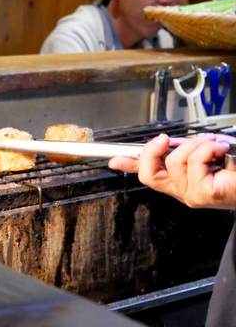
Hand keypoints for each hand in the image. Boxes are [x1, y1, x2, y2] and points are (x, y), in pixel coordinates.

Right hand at [109, 133, 235, 209]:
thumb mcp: (204, 151)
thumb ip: (182, 149)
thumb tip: (165, 141)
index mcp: (180, 181)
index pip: (148, 174)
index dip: (129, 165)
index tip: (114, 160)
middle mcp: (182, 191)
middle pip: (148, 173)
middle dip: (152, 150)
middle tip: (164, 140)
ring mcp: (190, 195)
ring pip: (174, 161)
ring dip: (196, 145)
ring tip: (215, 148)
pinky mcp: (202, 194)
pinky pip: (194, 161)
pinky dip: (209, 149)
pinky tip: (222, 153)